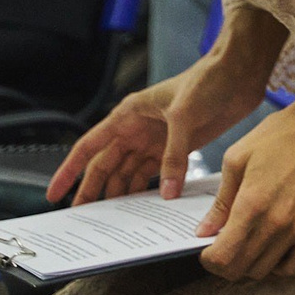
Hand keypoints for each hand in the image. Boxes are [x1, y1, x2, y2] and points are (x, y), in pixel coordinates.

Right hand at [47, 45, 275, 207]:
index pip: (89, 147)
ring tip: (113, 221)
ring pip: (129, 173)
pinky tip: (146, 208)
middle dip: (94, 191)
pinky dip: (151, 190)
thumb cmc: (208, 80)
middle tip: (84, 220)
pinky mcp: (178, 148)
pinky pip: (156, 174)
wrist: (240, 73)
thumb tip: (167, 193)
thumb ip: (174, 155)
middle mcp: (137, 129)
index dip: (69, 172)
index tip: (54, 194)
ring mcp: (156, 140)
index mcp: (128, 115)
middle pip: (107, 166)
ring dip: (121, 194)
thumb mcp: (185, 116)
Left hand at [191, 76, 294, 279]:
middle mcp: (277, 223)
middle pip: (241, 269)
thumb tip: (205, 231)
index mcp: (252, 204)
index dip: (209, 260)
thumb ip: (221, 201)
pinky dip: (277, 266)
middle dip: (224, 265)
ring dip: (249, 265)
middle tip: (223, 248)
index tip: (207, 249)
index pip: (223, 257)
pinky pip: (294, 266)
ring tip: (246, 247)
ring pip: (265, 271)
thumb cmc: (280, 135)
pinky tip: (271, 250)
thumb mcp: (238, 159)